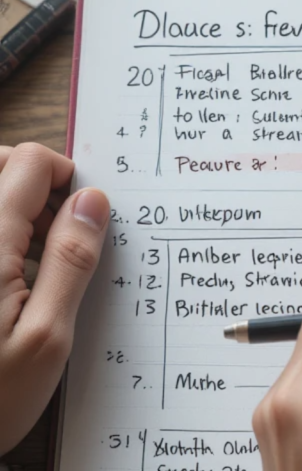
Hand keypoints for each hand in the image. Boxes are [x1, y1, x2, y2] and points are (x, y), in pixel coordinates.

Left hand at [0, 144, 109, 453]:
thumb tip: (93, 203)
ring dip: (15, 209)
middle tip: (60, 234)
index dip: (68, 180)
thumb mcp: (48, 336)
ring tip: (35, 261)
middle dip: (36, 185)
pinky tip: (10, 277)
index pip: (30, 164)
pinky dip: (1, 235)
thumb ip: (72, 260)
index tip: (85, 218)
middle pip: (0, 164)